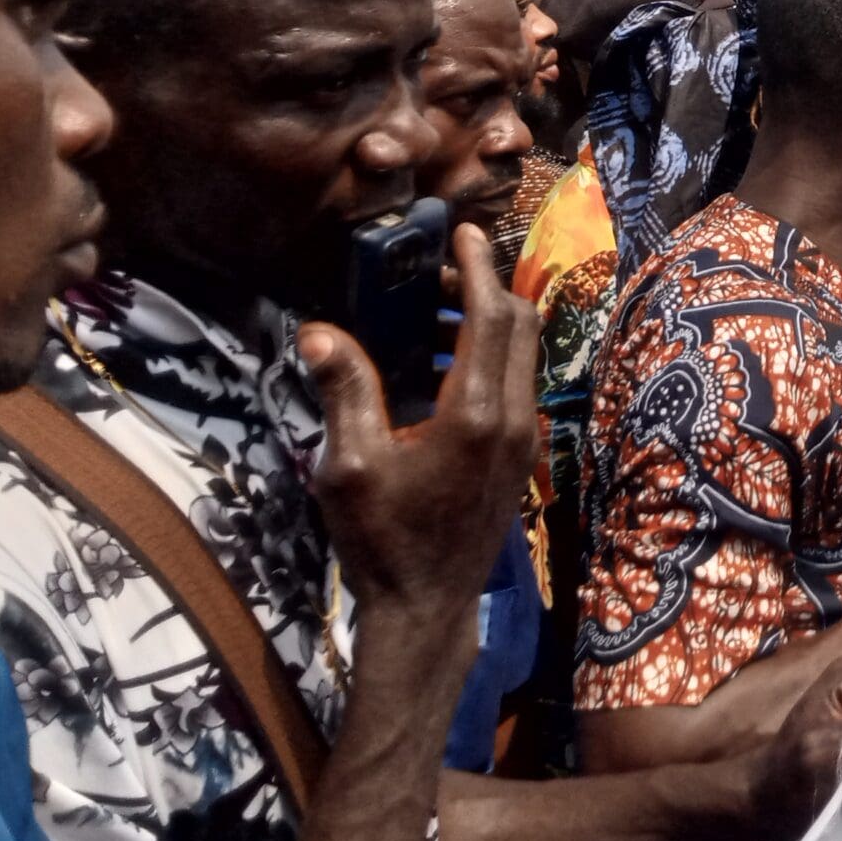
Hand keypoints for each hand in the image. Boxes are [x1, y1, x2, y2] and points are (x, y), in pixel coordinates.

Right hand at [300, 224, 536, 627]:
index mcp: (474, 413)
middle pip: (521, 325)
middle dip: (486, 289)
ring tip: (427, 323)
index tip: (466, 232)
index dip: (480, 266)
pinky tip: (438, 372)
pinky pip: (516, 385)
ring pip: (523, 355)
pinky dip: (490, 360)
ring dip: (487, 326)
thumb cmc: (383, 539)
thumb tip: (318, 332)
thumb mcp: (350, 465)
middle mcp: (512, 418)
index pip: (493, 315)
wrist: (426, 608)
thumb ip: (344, 391)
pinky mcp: (519, 456)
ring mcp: (523, 439)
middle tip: (437, 277)